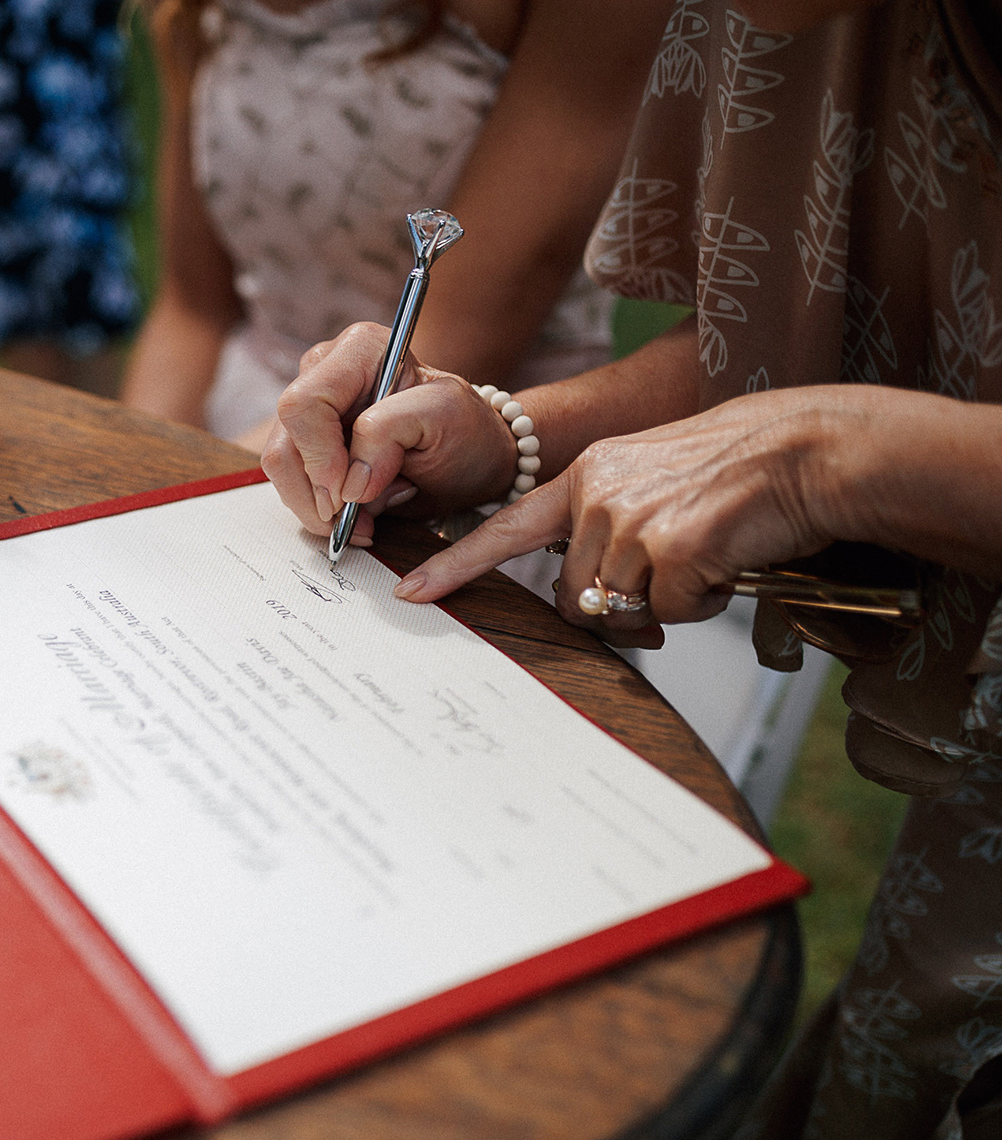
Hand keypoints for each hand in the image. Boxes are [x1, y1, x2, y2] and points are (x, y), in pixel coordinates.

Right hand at [260, 322, 520, 543]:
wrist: (469, 458)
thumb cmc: (464, 431)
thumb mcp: (445, 417)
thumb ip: (389, 431)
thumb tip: (347, 483)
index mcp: (358, 350)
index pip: (304, 404)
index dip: (320, 457)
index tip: (349, 494)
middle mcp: (324, 372)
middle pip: (284, 444)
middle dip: (319, 495)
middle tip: (360, 520)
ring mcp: (310, 411)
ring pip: (281, 472)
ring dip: (321, 510)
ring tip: (368, 516)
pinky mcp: (305, 445)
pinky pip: (291, 486)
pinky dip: (321, 512)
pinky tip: (359, 512)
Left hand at [390, 388, 835, 648]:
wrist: (806, 449)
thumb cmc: (737, 473)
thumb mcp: (653, 483)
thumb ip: (609, 531)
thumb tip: (595, 605)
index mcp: (586, 476)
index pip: (504, 528)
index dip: (457, 565)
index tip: (412, 590)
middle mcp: (597, 495)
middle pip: (576, 595)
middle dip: (620, 603)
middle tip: (677, 567)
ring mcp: (630, 521)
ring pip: (623, 607)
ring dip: (670, 600)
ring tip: (709, 551)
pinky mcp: (671, 549)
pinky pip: (673, 610)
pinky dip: (705, 599)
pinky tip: (728, 557)